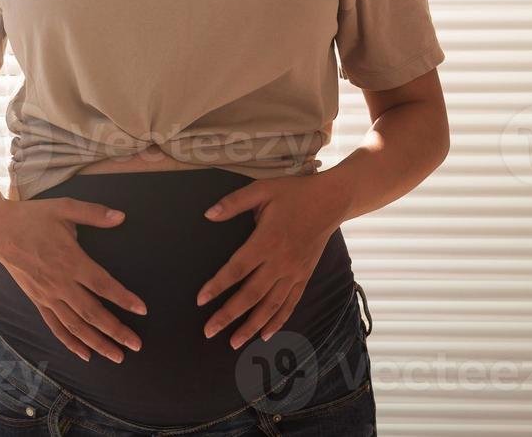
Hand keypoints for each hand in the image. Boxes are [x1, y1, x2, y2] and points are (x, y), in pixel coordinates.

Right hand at [0, 196, 148, 364]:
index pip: (103, 285)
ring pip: (76, 326)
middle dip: (116, 331)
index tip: (142, 310)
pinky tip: (86, 354)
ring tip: (117, 355)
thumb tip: (121, 217)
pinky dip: (71, 343)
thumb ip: (94, 214)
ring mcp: (47, 295)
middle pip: (93, 313)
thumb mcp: (64, 207)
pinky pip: (56, 327)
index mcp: (70, 260)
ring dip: (97, 343)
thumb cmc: (33, 217)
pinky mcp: (37, 301)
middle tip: (136, 345)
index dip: (124, 299)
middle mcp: (60, 283)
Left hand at [194, 172, 349, 349]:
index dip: (217, 286)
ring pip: (270, 306)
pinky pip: (290, 303)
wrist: (331, 200)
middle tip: (208, 331)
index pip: (236, 269)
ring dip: (251, 326)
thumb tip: (208, 214)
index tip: (201, 300)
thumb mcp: (261, 190)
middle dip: (228, 315)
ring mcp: (294, 272)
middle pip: (250, 295)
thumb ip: (234, 203)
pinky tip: (265, 334)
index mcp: (266, 241)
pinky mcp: (304, 276)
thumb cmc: (294, 193)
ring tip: (233, 343)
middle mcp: (280, 262)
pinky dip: (278, 321)